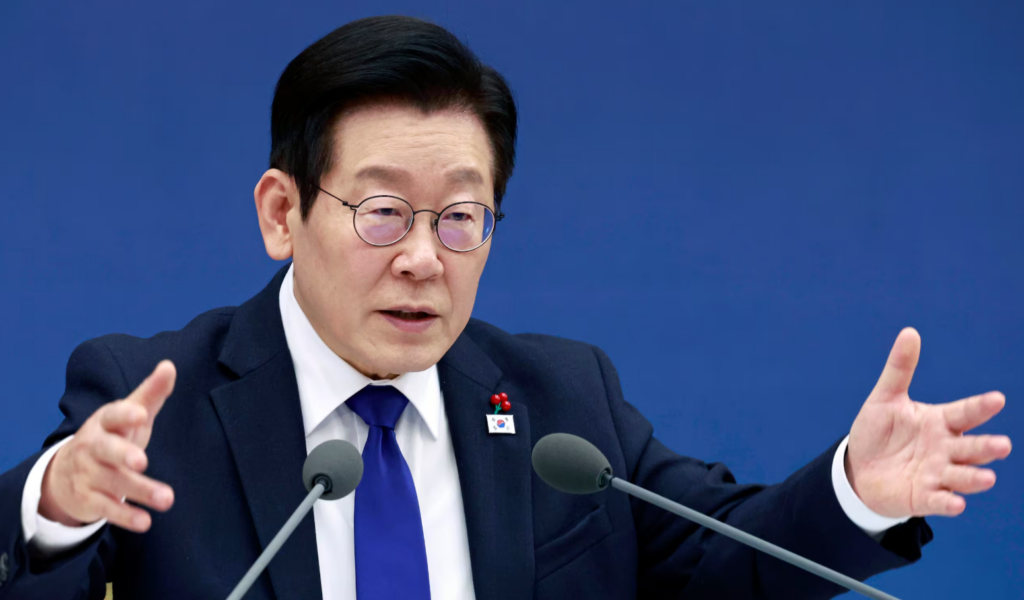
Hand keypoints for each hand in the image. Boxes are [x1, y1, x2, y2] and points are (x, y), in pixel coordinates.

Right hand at [39, 361, 176, 532]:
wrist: (68, 472)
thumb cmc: (112, 436)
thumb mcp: (130, 414)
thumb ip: (151, 393)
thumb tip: (169, 365)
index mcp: (105, 422)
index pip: (113, 415)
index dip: (125, 414)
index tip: (140, 414)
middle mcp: (94, 447)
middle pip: (107, 450)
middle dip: (122, 454)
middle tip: (141, 460)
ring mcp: (89, 474)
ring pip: (114, 483)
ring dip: (140, 491)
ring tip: (168, 499)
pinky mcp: (89, 500)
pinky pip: (108, 509)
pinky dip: (126, 516)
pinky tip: (146, 521)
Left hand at [846, 328, 1011, 517]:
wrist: (859, 468)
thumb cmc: (879, 431)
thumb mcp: (885, 398)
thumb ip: (900, 369)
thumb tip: (910, 332)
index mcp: (940, 422)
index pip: (965, 413)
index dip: (980, 407)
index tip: (997, 400)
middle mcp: (946, 449)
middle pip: (971, 447)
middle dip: (986, 447)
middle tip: (1002, 445)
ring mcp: (937, 474)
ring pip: (962, 476)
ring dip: (974, 478)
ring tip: (987, 477)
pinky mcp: (924, 497)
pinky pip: (940, 501)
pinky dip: (949, 502)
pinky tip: (956, 503)